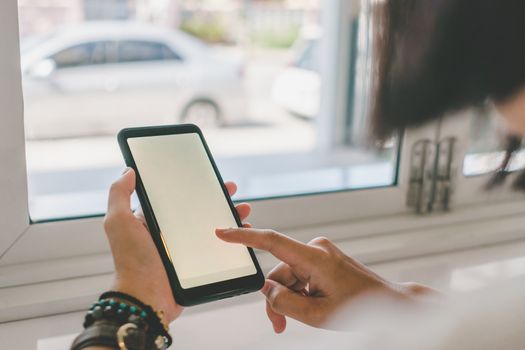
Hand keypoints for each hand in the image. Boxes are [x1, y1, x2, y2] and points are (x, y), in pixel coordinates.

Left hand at [103, 168, 252, 323]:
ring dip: (229, 218)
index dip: (193, 187)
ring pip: (212, 228)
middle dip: (217, 199)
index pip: (177, 198)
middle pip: (199, 211)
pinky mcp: (197, 265)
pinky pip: (218, 250)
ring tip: (243, 210)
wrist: (146, 298)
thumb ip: (119, 194)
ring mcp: (186, 250)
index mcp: (153, 221)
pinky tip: (242, 236)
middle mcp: (170, 234)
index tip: (209, 177)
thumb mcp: (119, 222)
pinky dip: (232, 242)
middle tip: (231, 190)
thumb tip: (129, 171)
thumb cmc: (131, 261)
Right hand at [216, 228, 434, 332]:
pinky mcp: (323, 260)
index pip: (272, 242)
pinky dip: (300, 293)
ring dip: (290, 298)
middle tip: (278, 324)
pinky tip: (312, 307)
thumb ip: (285, 302)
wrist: (389, 303)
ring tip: (301, 319)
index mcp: (315, 257)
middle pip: (279, 272)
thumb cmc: (362, 307)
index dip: (244, 237)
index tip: (222, 232)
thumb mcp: (317, 314)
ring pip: (290, 277)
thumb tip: (267, 290)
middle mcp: (316, 249)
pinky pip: (301, 276)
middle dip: (277, 298)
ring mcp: (321, 254)